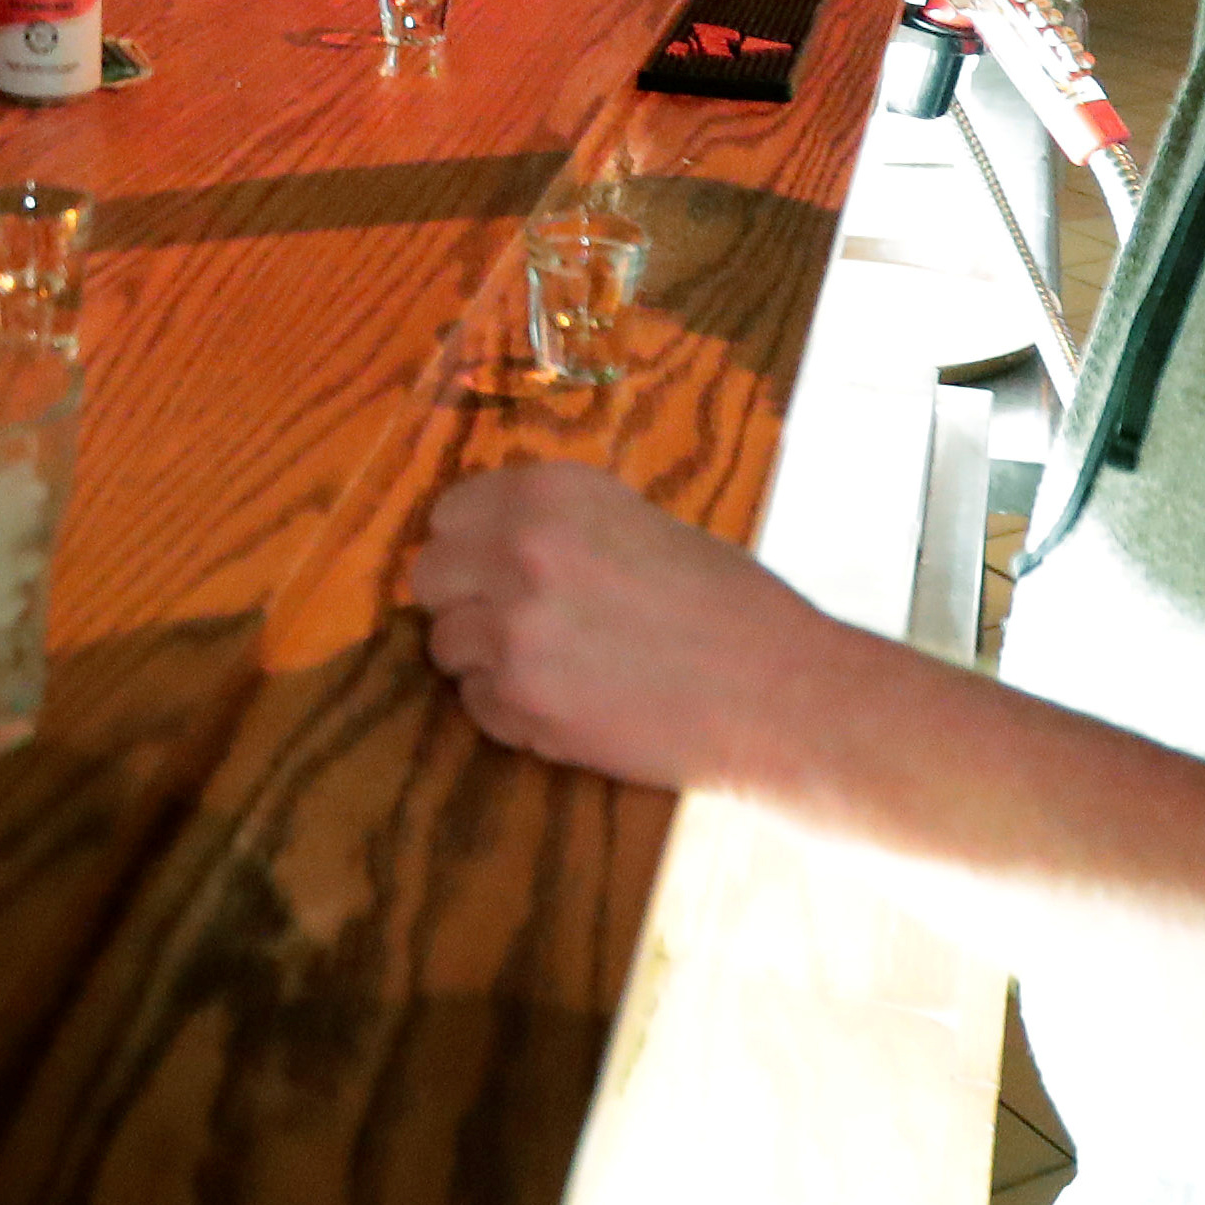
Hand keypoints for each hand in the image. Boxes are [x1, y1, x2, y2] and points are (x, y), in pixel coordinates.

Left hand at [406, 460, 839, 793]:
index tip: (492, 567)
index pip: (449, 513)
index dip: (470, 545)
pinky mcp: (519, 704)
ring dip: (484, 659)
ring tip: (553, 668)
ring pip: (445, 646)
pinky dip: (510, 710)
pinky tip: (570, 705)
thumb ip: (558, 526)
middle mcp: (515, 551)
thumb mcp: (637, 523)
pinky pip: (477, 705)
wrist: (777, 693)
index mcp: (548, 493)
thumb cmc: (728, 602)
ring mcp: (510, 631)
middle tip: (511, 622)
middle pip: (427, 577)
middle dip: (462, 600)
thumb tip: (492, 543)